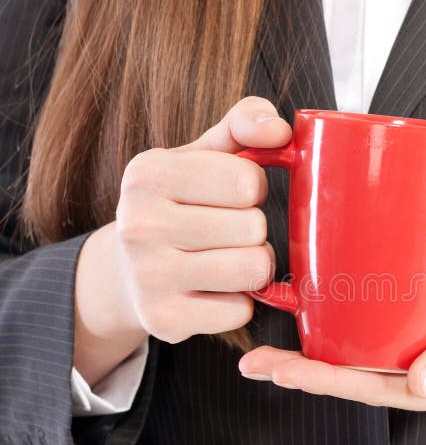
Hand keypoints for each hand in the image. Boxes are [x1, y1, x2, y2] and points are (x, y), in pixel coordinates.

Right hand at [73, 96, 290, 384]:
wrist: (126, 271)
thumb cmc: (181, 204)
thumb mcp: (204, 154)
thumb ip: (244, 124)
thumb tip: (279, 130)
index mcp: (149, 173)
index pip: (248, 181)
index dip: (252, 189)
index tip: (230, 196)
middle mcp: (140, 224)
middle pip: (254, 228)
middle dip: (253, 231)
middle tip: (227, 233)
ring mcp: (149, 276)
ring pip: (253, 270)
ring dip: (253, 266)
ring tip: (227, 259)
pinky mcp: (164, 319)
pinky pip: (241, 312)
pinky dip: (238, 304)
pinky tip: (214, 292)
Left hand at [238, 257, 425, 421]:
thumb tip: (417, 383)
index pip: (376, 391)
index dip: (323, 381)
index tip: (276, 369)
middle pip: (363, 383)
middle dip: (309, 372)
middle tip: (255, 358)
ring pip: (374, 366)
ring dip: (327, 357)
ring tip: (278, 347)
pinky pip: (394, 345)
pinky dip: (358, 338)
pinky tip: (334, 324)